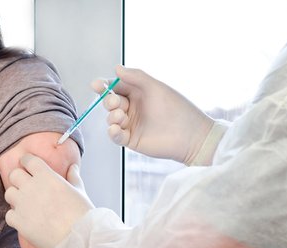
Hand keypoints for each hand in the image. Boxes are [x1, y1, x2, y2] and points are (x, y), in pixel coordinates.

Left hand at [5, 154, 93, 247]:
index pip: (28, 160)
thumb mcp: (79, 191)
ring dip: (15, 197)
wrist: (79, 239)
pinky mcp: (19, 221)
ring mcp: (23, 204)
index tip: (27, 166)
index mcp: (46, 176)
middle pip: (14, 175)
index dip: (27, 162)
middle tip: (25, 187)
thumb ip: (73, 177)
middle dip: (19, 179)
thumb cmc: (82, 214)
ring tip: (25, 205)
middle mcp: (32, 187)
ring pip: (9, 193)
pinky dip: (15, 217)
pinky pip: (9, 214)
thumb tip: (73, 167)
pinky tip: (25, 220)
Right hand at [97, 65, 213, 164]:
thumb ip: (136, 77)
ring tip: (121, 117)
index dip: (105, 85)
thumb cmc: (177, 108)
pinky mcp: (131, 140)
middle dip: (109, 101)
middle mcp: (133, 108)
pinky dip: (112, 132)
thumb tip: (116, 68)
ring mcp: (131, 124)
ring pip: (111, 118)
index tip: (96, 85)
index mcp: (138, 92)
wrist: (189, 135)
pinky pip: (115, 135)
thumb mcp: (155, 87)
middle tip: (116, 103)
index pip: (116, 87)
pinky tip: (116, 129)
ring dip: (112, 116)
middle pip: (111, 102)